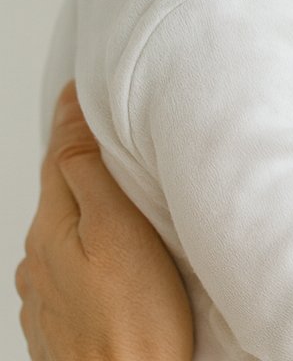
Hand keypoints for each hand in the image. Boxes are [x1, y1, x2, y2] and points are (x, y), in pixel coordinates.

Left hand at [15, 82, 192, 360]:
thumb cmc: (136, 320)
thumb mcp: (118, 229)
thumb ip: (90, 175)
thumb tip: (71, 123)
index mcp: (50, 229)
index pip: (58, 155)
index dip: (71, 119)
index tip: (79, 90)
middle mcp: (37, 261)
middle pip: (59, 192)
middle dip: (79, 161)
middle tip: (104, 129)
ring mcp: (45, 295)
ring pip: (64, 231)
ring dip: (84, 206)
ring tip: (114, 188)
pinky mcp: (60, 322)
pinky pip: (70, 266)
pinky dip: (86, 246)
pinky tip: (109, 251)